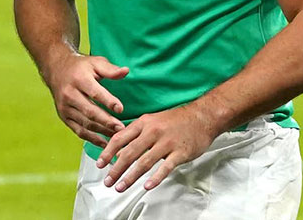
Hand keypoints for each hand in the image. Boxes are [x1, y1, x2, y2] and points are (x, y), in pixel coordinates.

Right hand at [42, 52, 127, 146]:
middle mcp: (70, 94)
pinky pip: (78, 131)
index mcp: (79, 79)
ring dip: (101, 131)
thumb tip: (126, 71)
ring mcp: (65, 107)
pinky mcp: (64, 116)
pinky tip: (104, 143)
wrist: (56, 70)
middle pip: (89, 111)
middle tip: (121, 128)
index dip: (108, 101)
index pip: (95, 92)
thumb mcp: (95, 63)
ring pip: (84, 123)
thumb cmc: (80, 67)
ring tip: (116, 137)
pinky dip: (92, 139)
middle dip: (106, 121)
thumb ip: (111, 70)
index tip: (120, 109)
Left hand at [96, 104, 218, 192]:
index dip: (107, 152)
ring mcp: (166, 142)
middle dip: (115, 169)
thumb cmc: (176, 120)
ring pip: (144, 162)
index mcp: (143, 123)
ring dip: (130, 177)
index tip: (100, 164)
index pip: (120, 138)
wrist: (203, 116)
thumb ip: (135, 135)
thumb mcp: (152, 121)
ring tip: (121, 187)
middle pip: (129, 153)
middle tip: (107, 181)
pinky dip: (155, 178)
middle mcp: (153, 132)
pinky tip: (146, 186)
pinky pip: (165, 167)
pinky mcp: (180, 152)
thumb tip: (119, 152)